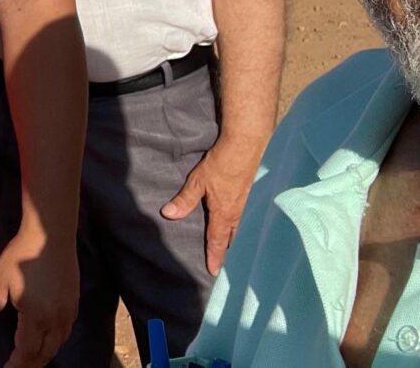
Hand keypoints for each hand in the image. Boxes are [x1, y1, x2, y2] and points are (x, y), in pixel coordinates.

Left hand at [0, 227, 76, 367]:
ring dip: (45, 354)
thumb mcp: (0, 280)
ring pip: (58, 343)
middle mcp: (56, 318)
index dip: (17, 364)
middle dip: (31, 364)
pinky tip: (49, 337)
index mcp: (36, 316)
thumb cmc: (23, 254)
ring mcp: (68, 311)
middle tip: (18, 367)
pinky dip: (56, 340)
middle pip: (45, 352)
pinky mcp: (74, 302)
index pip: (27, 352)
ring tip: (32, 358)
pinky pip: (66, 330)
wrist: (50, 234)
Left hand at [161, 139, 262, 274]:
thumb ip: (184, 200)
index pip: (218, 241)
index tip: (214, 272)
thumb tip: (168, 215)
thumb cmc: (221, 164)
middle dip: (228, 251)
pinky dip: (242, 225)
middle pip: (233, 238)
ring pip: (241, 227)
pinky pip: (246, 216)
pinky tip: (240, 223)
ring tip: (232, 248)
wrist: (246, 146)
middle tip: (224, 264)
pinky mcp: (251, 193)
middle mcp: (238, 213)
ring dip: (235, 239)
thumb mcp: (198, 182)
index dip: (215, 257)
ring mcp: (247, 203)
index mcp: (225, 214)